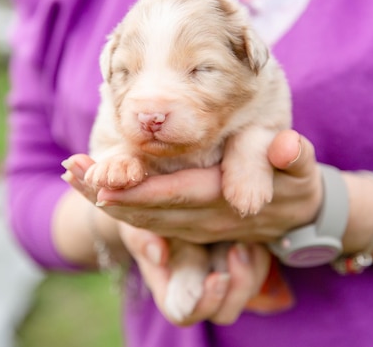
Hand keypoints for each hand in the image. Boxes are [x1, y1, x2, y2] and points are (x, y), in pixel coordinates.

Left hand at [62, 130, 322, 243]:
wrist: (298, 215)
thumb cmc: (296, 183)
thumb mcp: (301, 167)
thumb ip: (294, 156)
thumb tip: (286, 145)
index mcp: (224, 199)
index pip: (175, 195)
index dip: (139, 191)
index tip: (103, 183)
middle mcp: (203, 219)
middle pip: (147, 210)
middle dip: (107, 194)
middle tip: (71, 173)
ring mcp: (193, 227)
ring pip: (143, 220)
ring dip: (106, 201)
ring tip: (74, 178)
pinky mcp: (188, 227)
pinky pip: (148, 222)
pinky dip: (121, 209)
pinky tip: (97, 192)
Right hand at [119, 222, 269, 325]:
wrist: (160, 201)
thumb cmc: (143, 221)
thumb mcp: (137, 225)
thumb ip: (143, 240)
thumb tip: (159, 255)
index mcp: (170, 290)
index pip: (186, 314)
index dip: (203, 304)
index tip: (216, 278)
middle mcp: (198, 289)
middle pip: (224, 312)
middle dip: (237, 288)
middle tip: (237, 251)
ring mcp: (219, 275)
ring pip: (246, 291)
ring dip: (252, 271)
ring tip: (246, 240)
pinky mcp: (237, 260)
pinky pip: (258, 268)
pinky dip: (260, 255)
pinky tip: (253, 232)